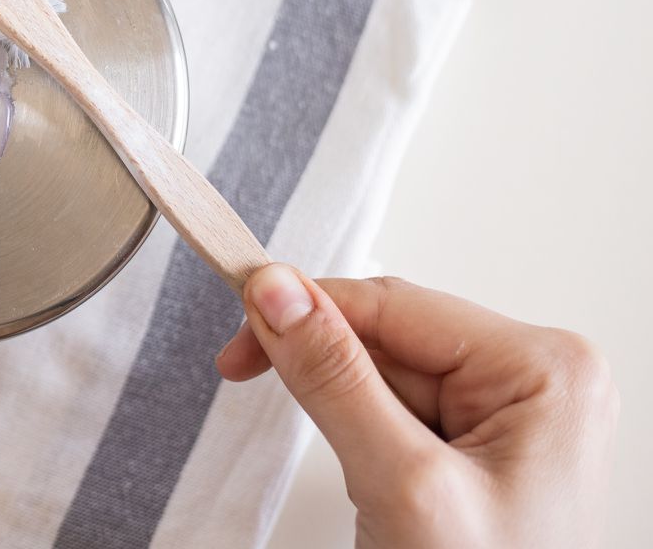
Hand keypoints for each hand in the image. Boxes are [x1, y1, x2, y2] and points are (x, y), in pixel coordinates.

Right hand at [217, 266, 617, 547]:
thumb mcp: (402, 485)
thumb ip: (334, 379)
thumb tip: (276, 291)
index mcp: (542, 369)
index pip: (393, 304)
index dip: (303, 313)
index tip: (236, 338)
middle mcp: (538, 377)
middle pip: (391, 334)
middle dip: (329, 374)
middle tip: (254, 391)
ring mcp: (517, 412)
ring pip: (390, 371)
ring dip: (351, 415)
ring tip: (372, 487)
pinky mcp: (491, 443)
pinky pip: (405, 408)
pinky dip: (370, 438)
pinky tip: (381, 480)